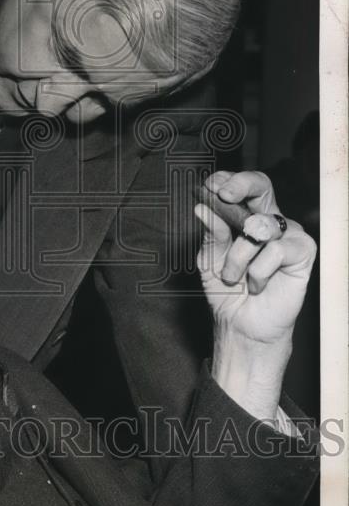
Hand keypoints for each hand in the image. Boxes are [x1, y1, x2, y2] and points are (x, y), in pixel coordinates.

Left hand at [195, 170, 316, 419]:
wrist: (241, 325)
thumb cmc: (227, 291)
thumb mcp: (209, 259)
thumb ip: (211, 233)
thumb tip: (203, 206)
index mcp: (245, 216)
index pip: (240, 187)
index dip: (226, 180)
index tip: (209, 187)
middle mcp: (269, 220)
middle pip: (262, 185)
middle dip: (241, 185)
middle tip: (225, 196)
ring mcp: (287, 235)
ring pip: (259, 227)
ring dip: (238, 255)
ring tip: (234, 278)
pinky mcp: (302, 253)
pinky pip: (275, 251)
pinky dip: (258, 272)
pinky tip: (257, 286)